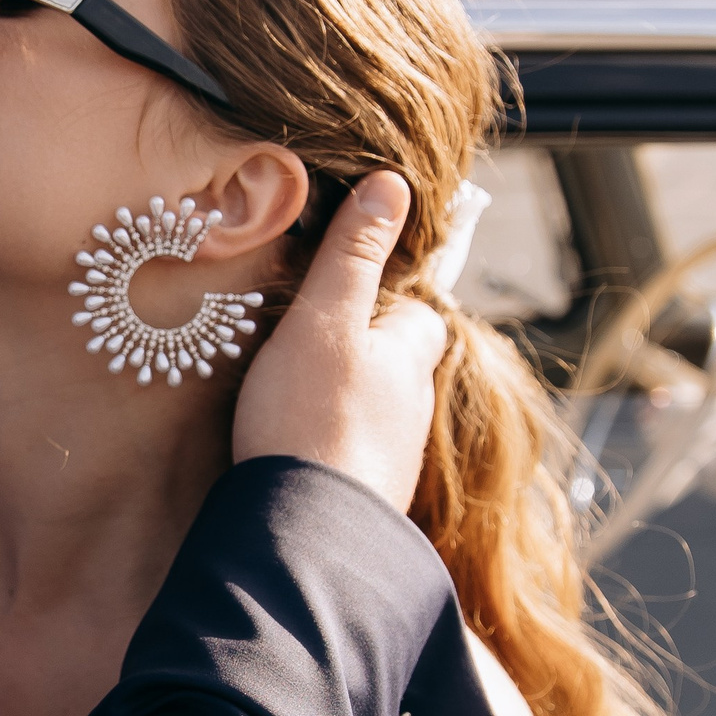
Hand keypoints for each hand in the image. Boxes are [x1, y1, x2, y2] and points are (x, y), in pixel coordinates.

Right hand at [232, 171, 445, 509]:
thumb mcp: (326, 319)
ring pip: (375, 415)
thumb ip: (354, 254)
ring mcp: (392, 460)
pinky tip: (296, 449)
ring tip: (296, 397)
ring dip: (346, 403)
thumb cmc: (313, 418)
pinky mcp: (364, 499)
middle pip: (397, 366)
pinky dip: (330, 446)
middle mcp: (413, 410)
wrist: (307, 531)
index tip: (350, 295)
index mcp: (411, 357)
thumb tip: (392, 183)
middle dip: (365, 354)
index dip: (390, 300)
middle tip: (312, 345)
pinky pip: (352, 458)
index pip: (419, 314)